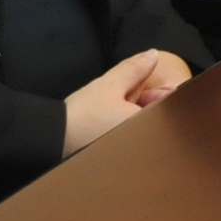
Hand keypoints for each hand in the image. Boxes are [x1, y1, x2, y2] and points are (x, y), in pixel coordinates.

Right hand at [63, 49, 192, 155]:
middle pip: (158, 124)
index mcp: (148, 130)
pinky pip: (133, 145)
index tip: (144, 91)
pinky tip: (108, 126)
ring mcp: (133, 159)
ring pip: (145, 133)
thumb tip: (153, 55)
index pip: (169, 111)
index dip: (161, 96)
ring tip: (111, 113)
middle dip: (147, 108)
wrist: (51, 141)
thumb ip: (134, 70)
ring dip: (136, 118)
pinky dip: (127, 132)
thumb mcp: (109, 85)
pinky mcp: (119, 165)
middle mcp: (145, 148)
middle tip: (125, 100)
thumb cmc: (83, 115)